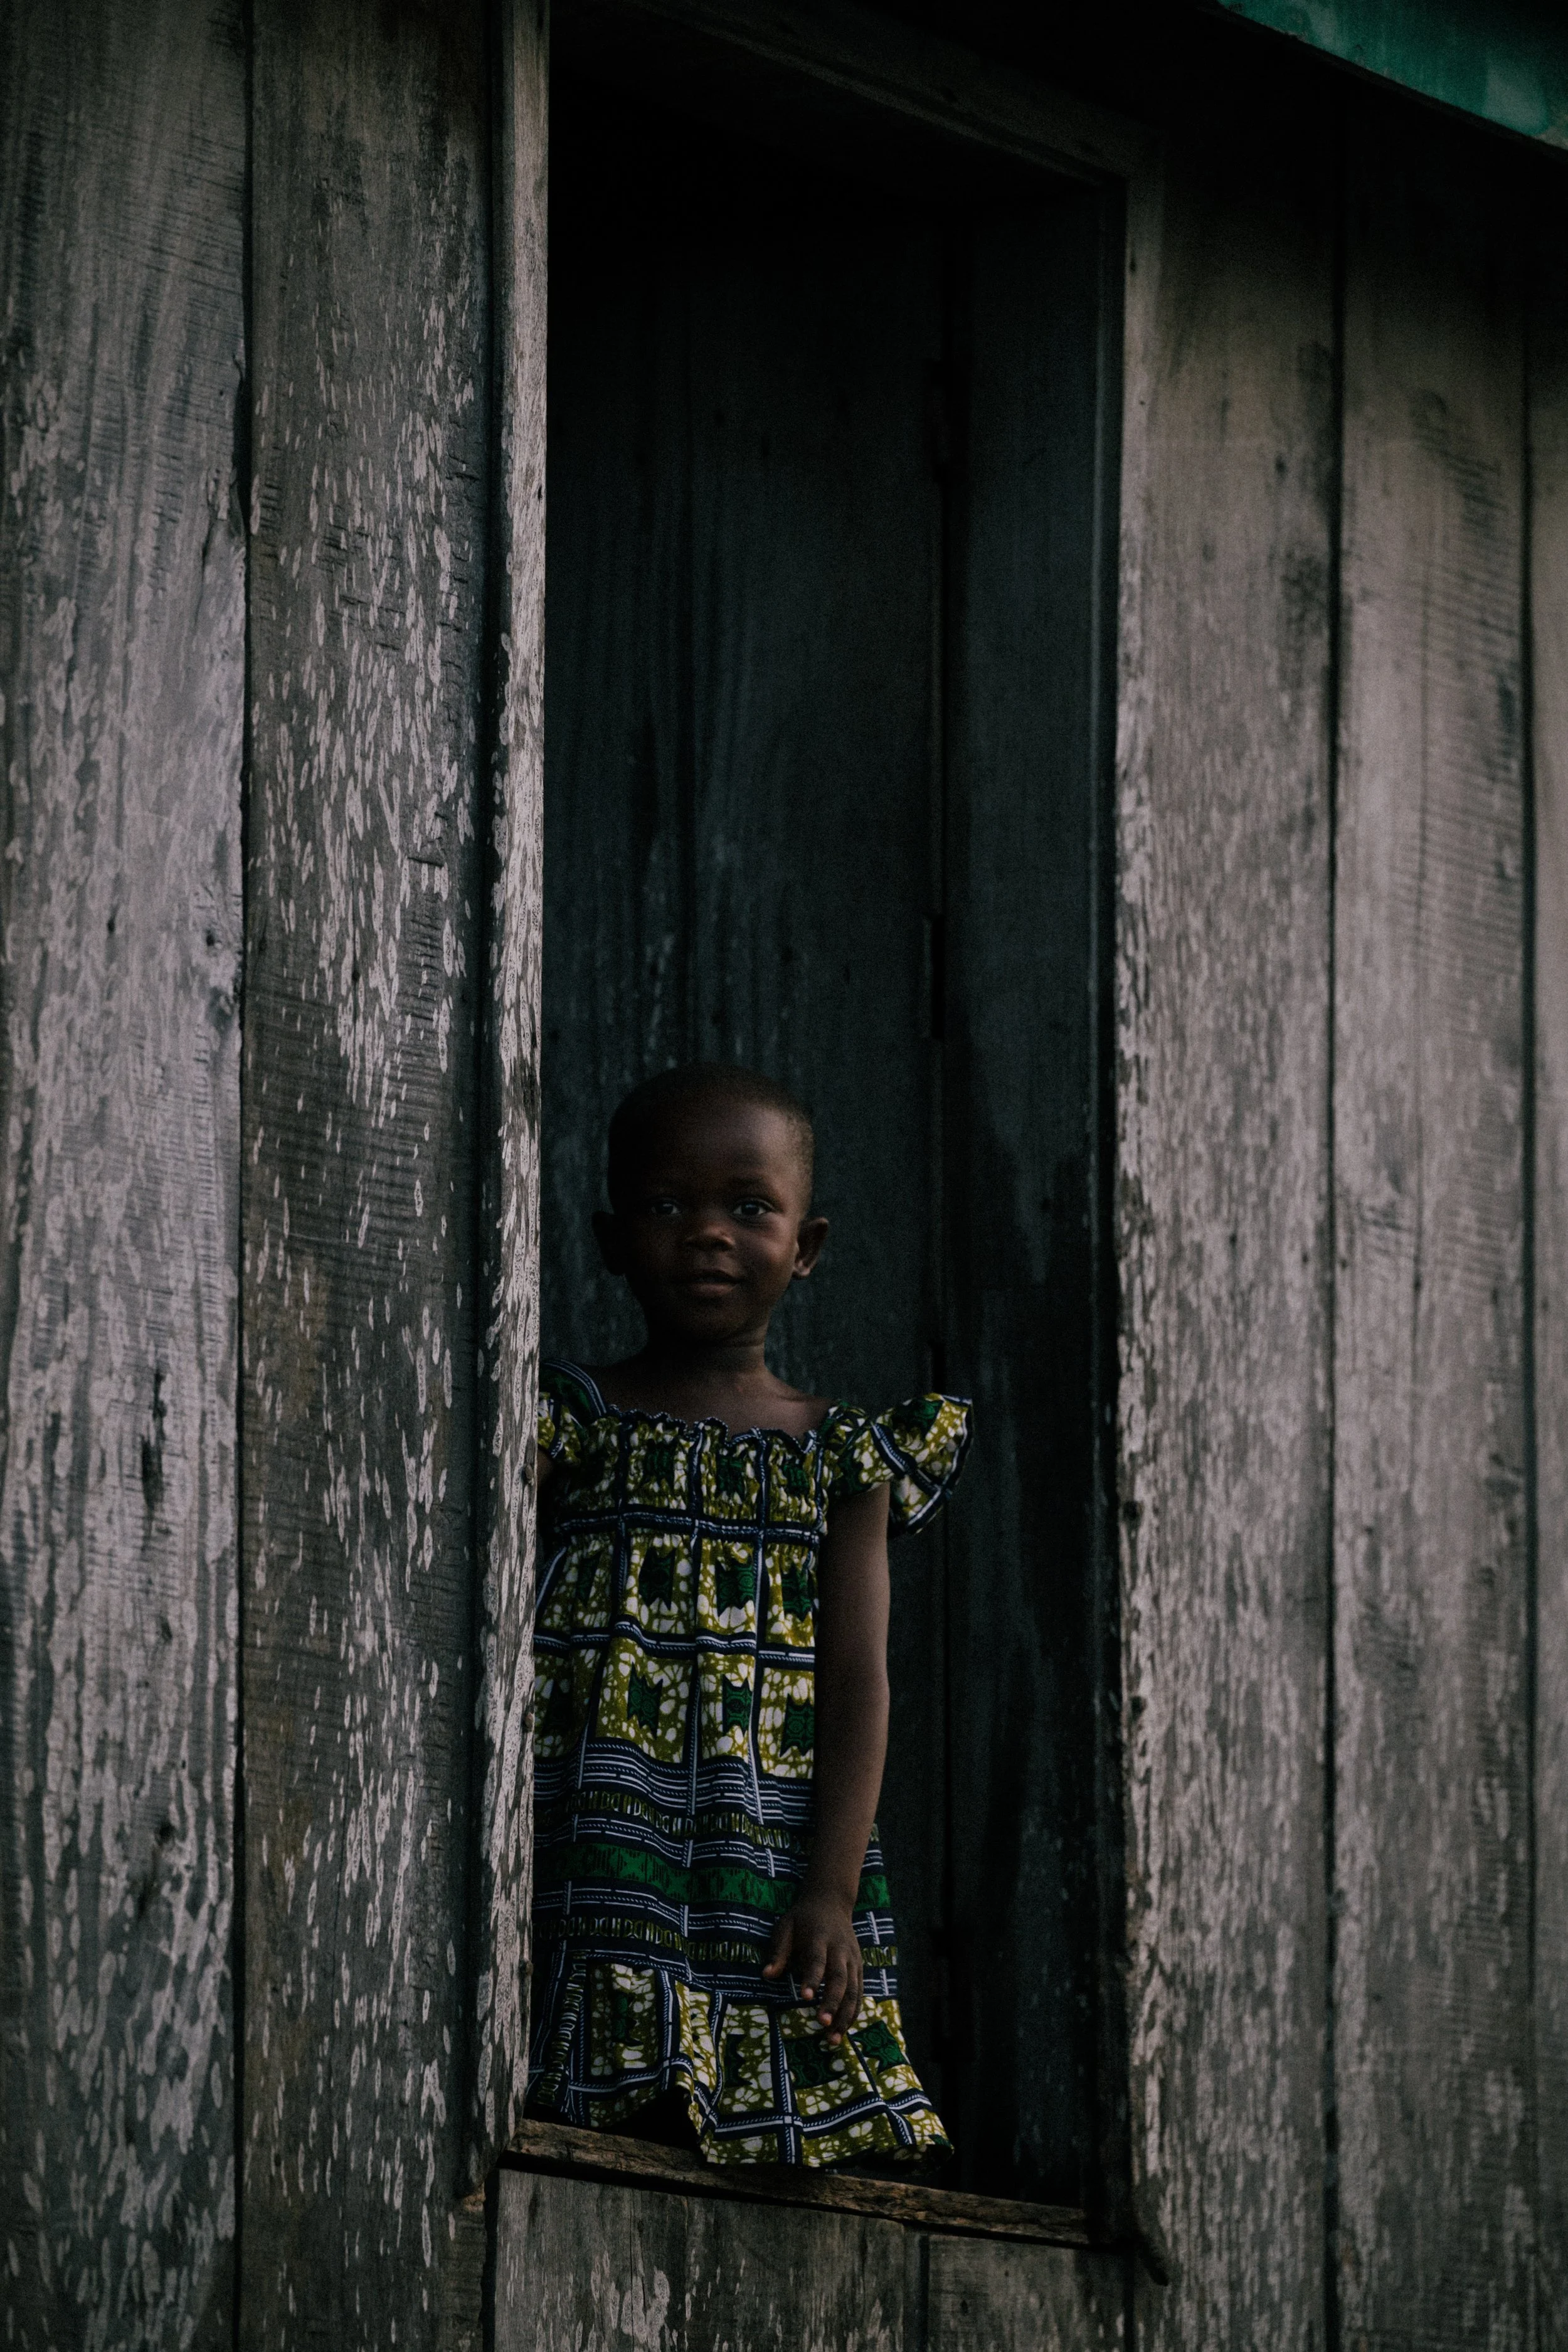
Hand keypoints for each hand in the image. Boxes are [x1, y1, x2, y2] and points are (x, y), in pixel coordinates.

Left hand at [762, 1890, 863, 2043]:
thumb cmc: (803, 1919)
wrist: (832, 1901)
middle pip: (840, 1978)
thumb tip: (766, 1975)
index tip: (804, 1997)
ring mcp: (853, 1959)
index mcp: (820, 1938)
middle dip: (832, 2002)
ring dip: (845, 2015)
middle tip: (822, 2024)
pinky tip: (844, 2030)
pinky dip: (854, 2012)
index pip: (817, 1960)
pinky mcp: (859, 1967)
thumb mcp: (786, 1926)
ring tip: (833, 2039)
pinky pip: (859, 1993)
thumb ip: (779, 1951)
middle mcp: (840, 1950)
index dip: (812, 1978)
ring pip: (853, 1990)